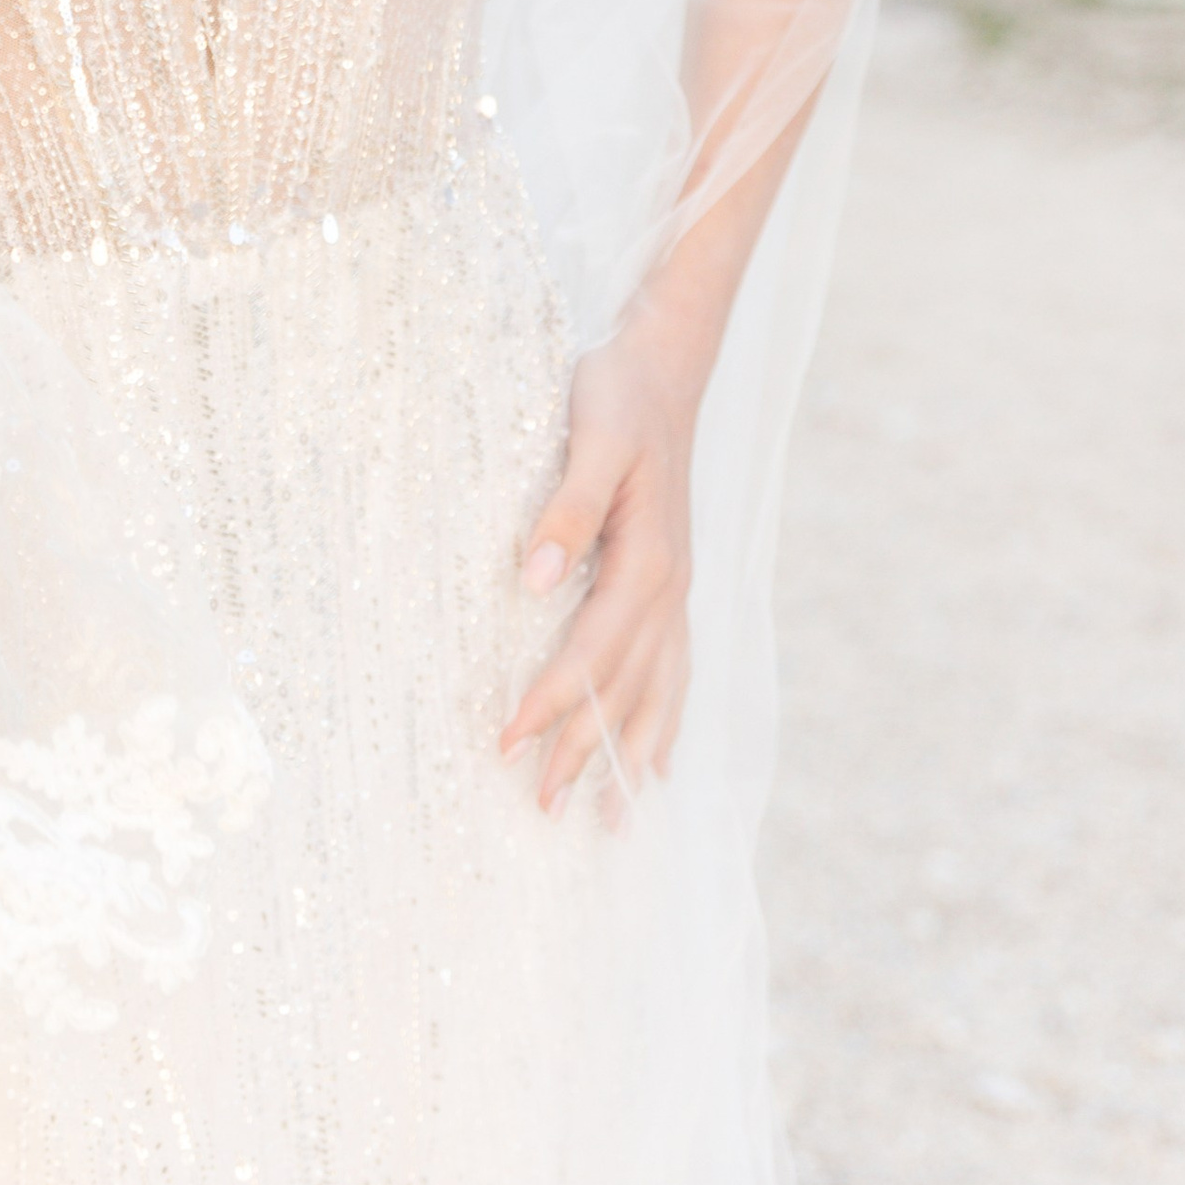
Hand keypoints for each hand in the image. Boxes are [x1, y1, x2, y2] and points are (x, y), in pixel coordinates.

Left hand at [501, 316, 700, 815]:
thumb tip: (532, 581)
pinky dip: (666, 717)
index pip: (590, 653)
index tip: (506, 743)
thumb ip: (565, 510)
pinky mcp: (674, 579)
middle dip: (584, 749)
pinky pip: (675, 666)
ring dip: (629, 752)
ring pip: (656, 689)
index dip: (550, 701)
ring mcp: (678, 588)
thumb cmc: (617, 394)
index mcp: (647, 562)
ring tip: (611, 820)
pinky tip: (658, 755)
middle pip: (624, 688)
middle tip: (543, 808)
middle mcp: (670, 587)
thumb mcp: (590, 438)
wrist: (665, 365)